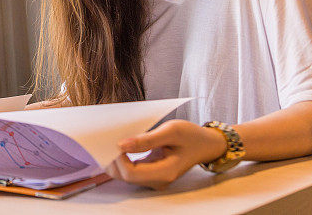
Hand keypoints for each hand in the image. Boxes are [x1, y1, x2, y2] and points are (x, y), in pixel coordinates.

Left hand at [105, 120, 226, 189]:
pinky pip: (131, 170)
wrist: (205, 144)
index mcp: (165, 172)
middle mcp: (158, 180)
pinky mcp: (152, 174)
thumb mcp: (171, 131)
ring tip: (111, 141)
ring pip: (125, 175)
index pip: (131, 174)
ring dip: (115, 160)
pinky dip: (122, 159)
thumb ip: (147, 139)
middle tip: (106, 140)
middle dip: (112, 160)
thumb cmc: (191, 136)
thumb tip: (122, 144)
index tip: (114, 141)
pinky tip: (120, 146)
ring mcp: (155, 179)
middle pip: (125, 177)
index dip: (118, 160)